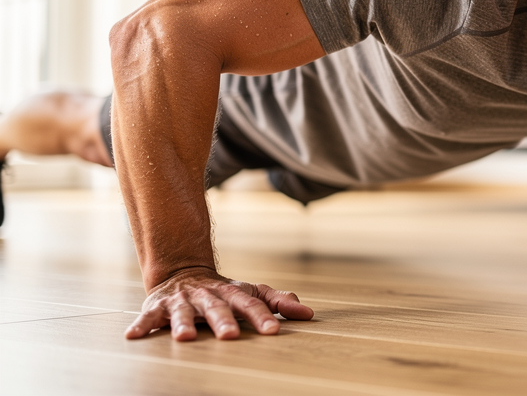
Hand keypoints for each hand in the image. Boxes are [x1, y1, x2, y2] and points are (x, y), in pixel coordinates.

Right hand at [125, 266, 314, 340]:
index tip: (274, 331)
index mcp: (232, 293)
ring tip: (184, 338)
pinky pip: (148, 317)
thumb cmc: (224, 291)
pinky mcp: (158, 307)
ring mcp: (183, 301)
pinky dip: (141, 325)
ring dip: (182, 324)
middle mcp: (208, 296)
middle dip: (223, 322)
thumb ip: (277, 302)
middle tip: (231, 336)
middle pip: (218, 308)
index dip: (262, 317)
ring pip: (183, 312)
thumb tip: (309, 314)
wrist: (183, 272)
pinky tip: (133, 337)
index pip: (251, 304)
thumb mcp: (251, 292)